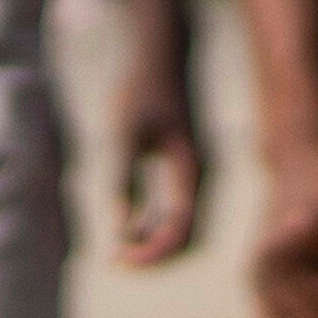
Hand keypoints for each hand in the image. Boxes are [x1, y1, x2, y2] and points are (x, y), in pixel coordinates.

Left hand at [99, 41, 203, 271]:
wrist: (161, 55)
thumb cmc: (141, 91)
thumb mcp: (123, 136)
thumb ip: (121, 182)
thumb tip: (120, 230)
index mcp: (191, 170)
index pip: (180, 231)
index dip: (152, 255)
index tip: (117, 260)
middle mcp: (202, 177)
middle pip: (189, 238)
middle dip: (155, 255)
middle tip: (116, 261)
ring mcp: (197, 174)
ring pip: (185, 228)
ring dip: (155, 244)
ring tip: (118, 250)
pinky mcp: (186, 169)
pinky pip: (179, 212)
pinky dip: (156, 227)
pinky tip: (128, 228)